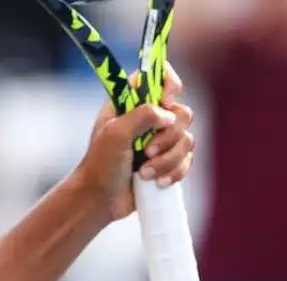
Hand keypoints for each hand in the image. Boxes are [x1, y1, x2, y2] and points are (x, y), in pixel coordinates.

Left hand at [73, 64, 195, 221]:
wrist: (99, 200)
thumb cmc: (100, 165)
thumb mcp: (114, 134)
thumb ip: (141, 115)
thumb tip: (168, 113)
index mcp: (130, 104)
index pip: (158, 75)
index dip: (169, 83)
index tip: (165, 101)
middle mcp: (148, 118)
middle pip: (181, 112)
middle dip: (168, 136)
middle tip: (146, 151)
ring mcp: (159, 140)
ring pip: (187, 140)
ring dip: (167, 160)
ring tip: (143, 173)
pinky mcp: (167, 161)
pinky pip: (187, 160)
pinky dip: (174, 172)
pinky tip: (156, 182)